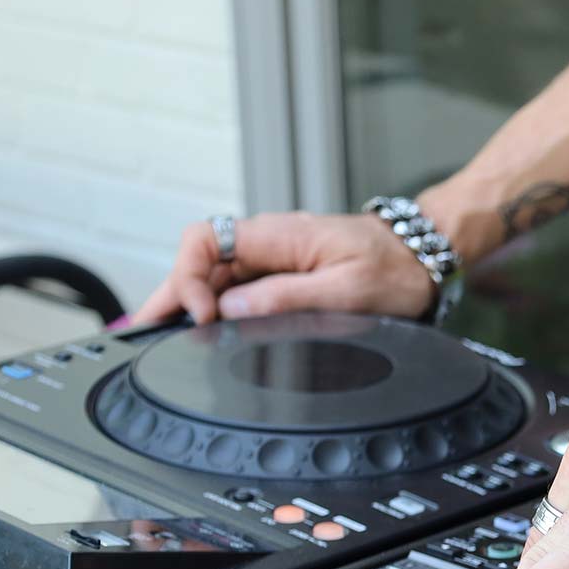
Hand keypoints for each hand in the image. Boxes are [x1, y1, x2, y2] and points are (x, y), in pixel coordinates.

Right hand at [132, 212, 437, 324]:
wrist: (423, 255)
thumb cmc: (396, 268)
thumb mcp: (347, 289)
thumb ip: (288, 298)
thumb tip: (232, 308)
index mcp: (281, 236)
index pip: (206, 240)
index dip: (190, 276)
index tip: (202, 317)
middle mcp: (271, 242)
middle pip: (201, 260)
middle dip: (173, 293)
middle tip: (146, 330)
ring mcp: (276, 257)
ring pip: (216, 274)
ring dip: (189, 300)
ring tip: (162, 333)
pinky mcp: (285, 273)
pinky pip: (238, 284)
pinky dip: (216, 305)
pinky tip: (203, 328)